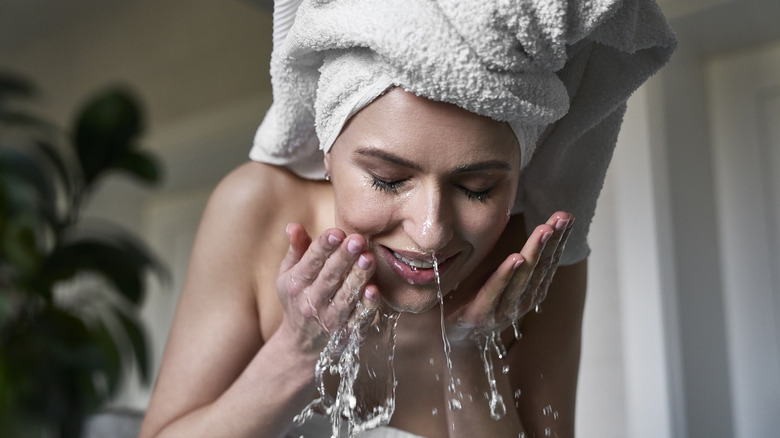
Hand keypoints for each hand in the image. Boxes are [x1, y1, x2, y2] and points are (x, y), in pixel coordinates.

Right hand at [275, 223, 379, 356]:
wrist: (301, 344)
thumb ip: (296, 249)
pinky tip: (374, 290)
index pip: (311, 262)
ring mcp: (329, 319)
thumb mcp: (289, 274)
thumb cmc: (298, 299)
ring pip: (345, 297)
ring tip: (368, 258)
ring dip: (357, 278)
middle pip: (329, 277)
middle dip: (343, 258)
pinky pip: (358, 318)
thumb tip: (293, 225)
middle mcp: (311, 302)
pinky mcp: (346, 333)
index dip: (323, 246)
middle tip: (357, 240)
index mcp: (297, 284)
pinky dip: (366, 306)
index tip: (336, 232)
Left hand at [446, 212, 573, 341]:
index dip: (559, 240)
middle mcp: (522, 301)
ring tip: (544, 231)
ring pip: (522, 277)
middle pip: (540, 267)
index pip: (548, 262)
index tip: (567, 217)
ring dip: (534, 252)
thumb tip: (534, 230)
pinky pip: (495, 291)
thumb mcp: (503, 278)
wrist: (453, 338)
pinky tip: (515, 258)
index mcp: (530, 291)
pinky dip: (506, 275)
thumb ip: (520, 262)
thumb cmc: (479, 300)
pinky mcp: (480, 314)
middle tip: (562, 218)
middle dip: (553, 241)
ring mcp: (502, 309)